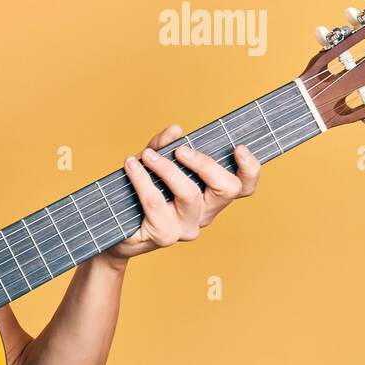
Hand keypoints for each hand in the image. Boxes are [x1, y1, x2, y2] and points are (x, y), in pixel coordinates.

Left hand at [107, 123, 261, 261]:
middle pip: (227, 189)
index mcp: (211, 197)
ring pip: (190, 194)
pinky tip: (130, 165)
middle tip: (181, 150)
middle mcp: (205, 214)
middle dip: (205, 163)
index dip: (250, 169)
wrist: (114, 228)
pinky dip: (142, 179)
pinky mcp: (165, 235)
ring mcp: (187, 227)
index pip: (244, 188)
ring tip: (147, 155)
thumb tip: (176, 129)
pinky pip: (156, 201)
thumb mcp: (152, 164)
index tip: (238, 147)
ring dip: (168, 169)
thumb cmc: (138, 194)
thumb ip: (163, 146)